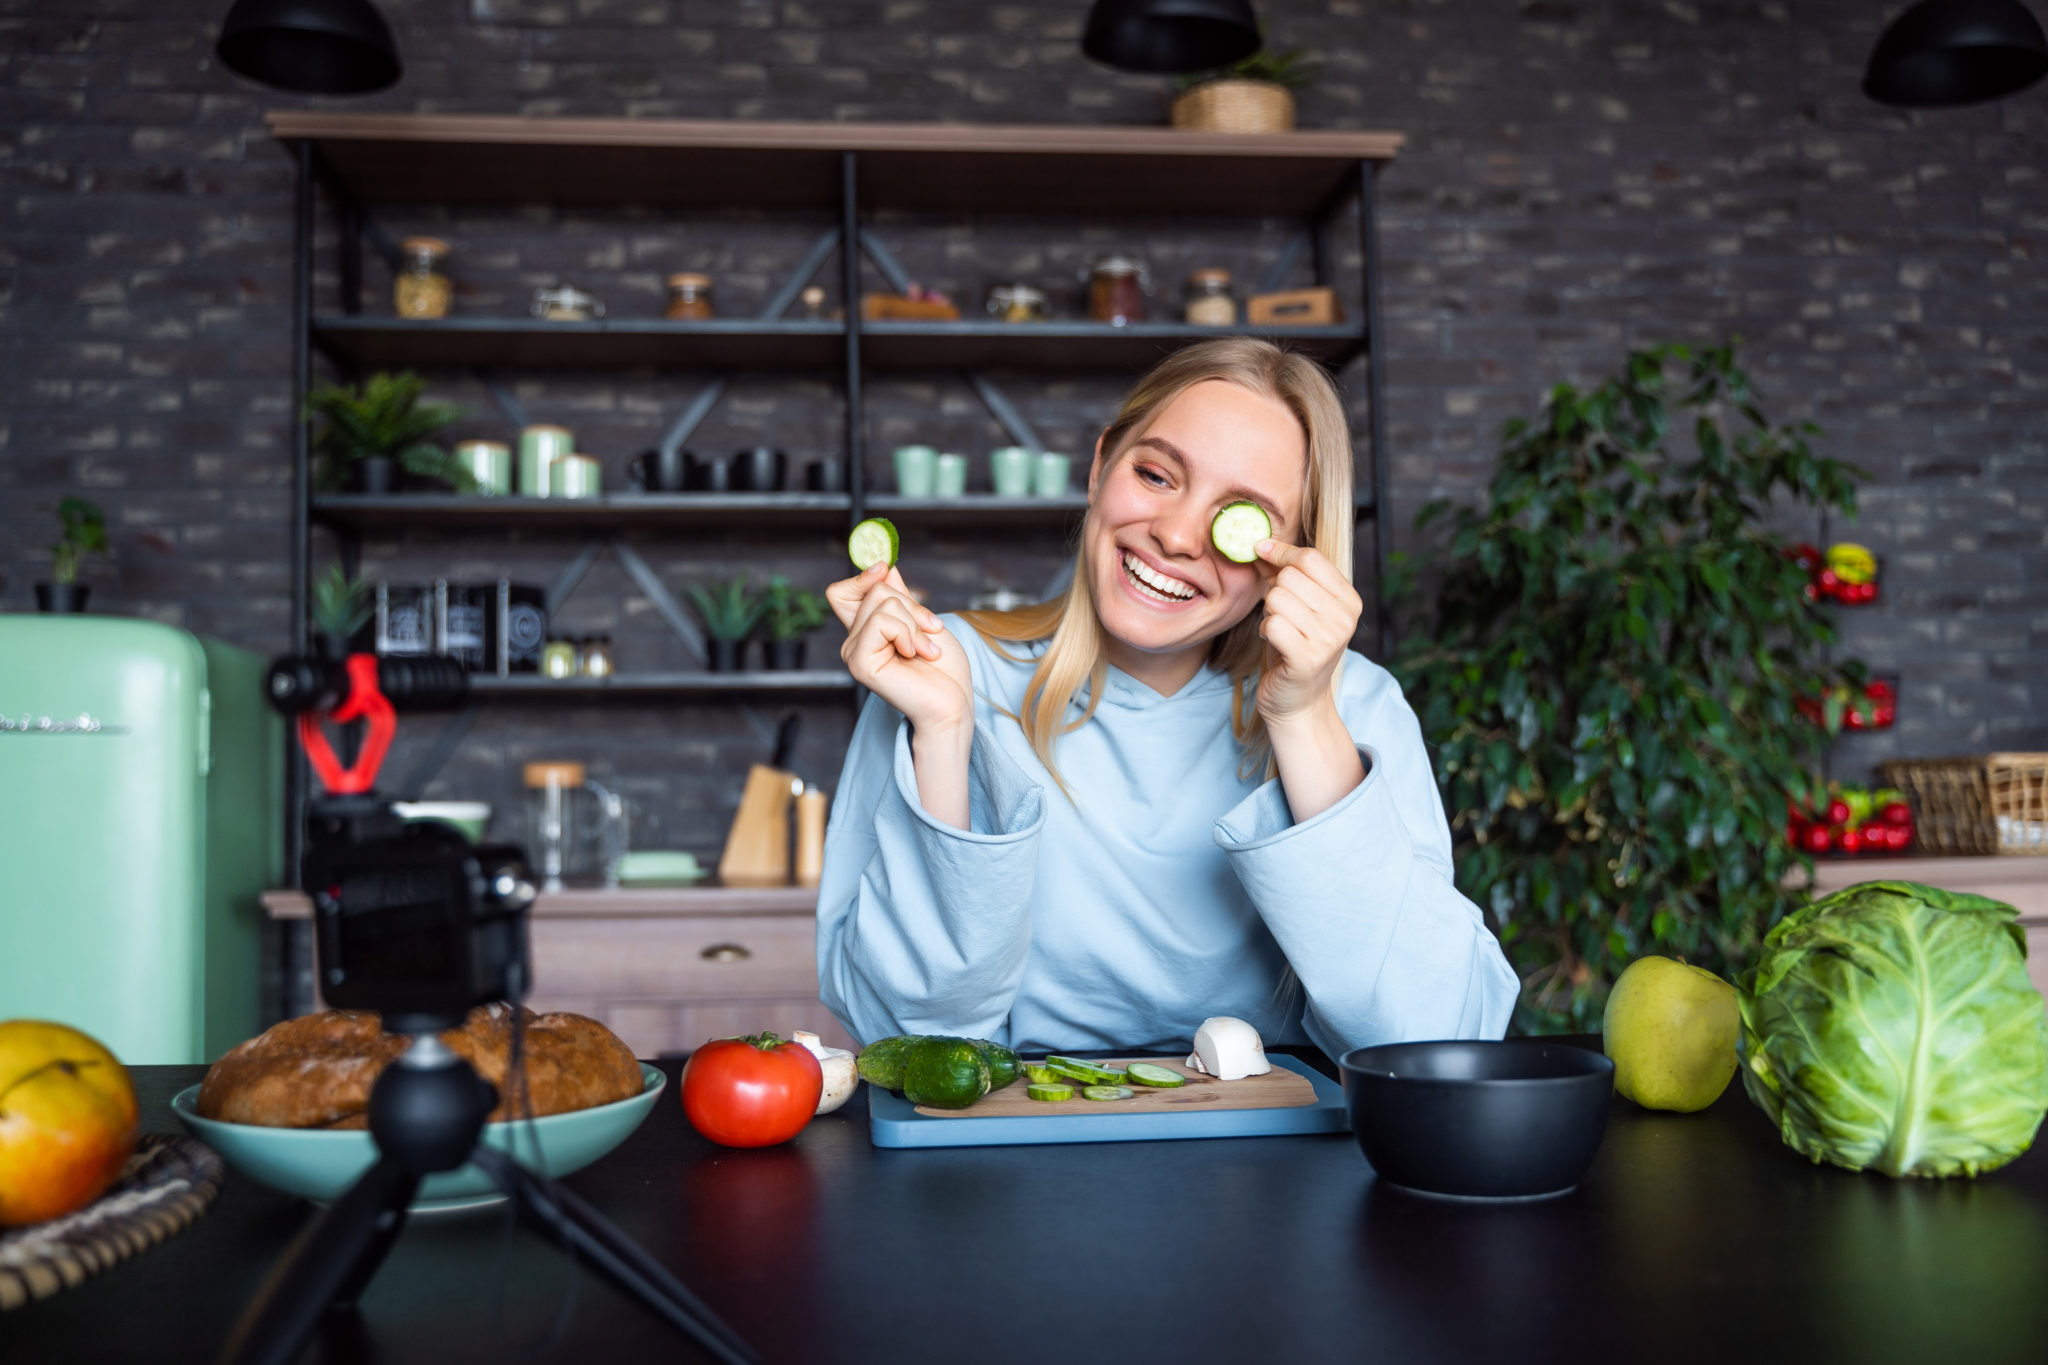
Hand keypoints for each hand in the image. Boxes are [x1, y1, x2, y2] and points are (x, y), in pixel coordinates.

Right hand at [826, 561, 973, 735]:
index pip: (841, 592)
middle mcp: (854, 641)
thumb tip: (884, 567)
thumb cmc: (943, 669)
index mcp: (866, 631)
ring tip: (924, 650)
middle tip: (929, 633)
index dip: (862, 577)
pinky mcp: (859, 662)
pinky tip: (914, 656)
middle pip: (874, 590)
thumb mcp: (923, 621)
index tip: (885, 569)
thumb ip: (901, 596)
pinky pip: (882, 622)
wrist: (953, 703)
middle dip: (912, 605)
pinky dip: (907, 634)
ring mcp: (853, 652)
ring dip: (914, 623)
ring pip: (882, 602)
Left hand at [1252, 539, 1362, 727]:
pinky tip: (1275, 643)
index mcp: (1349, 600)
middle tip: (1281, 615)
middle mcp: (1345, 618)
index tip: (1261, 550)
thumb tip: (1261, 543)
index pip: (1311, 558)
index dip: (1281, 552)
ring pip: (1277, 598)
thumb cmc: (1295, 649)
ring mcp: (1329, 639)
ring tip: (1280, 631)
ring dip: (1269, 614)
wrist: (1298, 701)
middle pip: (1290, 577)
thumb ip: (1284, 573)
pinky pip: (1273, 623)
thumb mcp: (1299, 607)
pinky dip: (1266, 631)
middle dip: (1274, 591)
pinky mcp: (1308, 658)